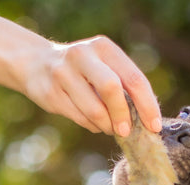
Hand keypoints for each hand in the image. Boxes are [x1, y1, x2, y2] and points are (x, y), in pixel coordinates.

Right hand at [24, 36, 161, 136]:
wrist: (36, 63)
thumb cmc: (83, 71)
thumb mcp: (104, 67)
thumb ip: (123, 86)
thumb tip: (147, 118)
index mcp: (104, 48)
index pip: (133, 78)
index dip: (147, 105)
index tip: (153, 126)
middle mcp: (84, 55)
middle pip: (112, 89)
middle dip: (123, 115)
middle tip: (126, 131)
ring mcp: (64, 73)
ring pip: (95, 110)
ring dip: (106, 125)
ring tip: (109, 126)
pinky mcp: (52, 92)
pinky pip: (80, 118)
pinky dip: (92, 125)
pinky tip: (93, 122)